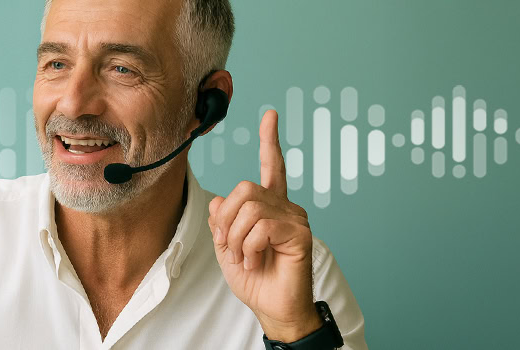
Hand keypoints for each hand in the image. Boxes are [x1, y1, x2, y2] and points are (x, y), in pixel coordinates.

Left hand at [208, 109, 322, 340]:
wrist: (272, 307)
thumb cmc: (255, 279)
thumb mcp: (226, 246)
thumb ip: (222, 220)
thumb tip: (220, 200)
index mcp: (270, 206)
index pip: (273, 167)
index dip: (270, 141)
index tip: (270, 115)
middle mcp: (286, 207)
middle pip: (245, 188)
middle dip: (226, 220)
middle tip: (228, 246)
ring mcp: (295, 219)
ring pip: (250, 208)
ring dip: (235, 238)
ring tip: (243, 257)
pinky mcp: (299, 234)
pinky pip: (262, 226)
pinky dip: (249, 247)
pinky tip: (255, 261)